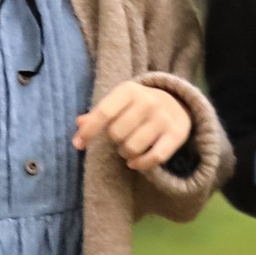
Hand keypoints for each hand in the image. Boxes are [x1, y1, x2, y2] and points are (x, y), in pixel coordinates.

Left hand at [75, 78, 194, 171]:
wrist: (177, 102)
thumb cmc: (137, 105)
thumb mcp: (118, 102)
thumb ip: (98, 113)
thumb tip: (79, 124)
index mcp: (129, 90)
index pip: (104, 112)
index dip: (88, 131)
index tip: (78, 144)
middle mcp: (148, 101)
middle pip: (116, 133)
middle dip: (113, 140)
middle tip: (119, 137)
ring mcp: (163, 118)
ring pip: (133, 147)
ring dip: (125, 152)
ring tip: (127, 147)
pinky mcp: (176, 134)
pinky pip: (154, 158)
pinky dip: (140, 164)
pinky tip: (134, 162)